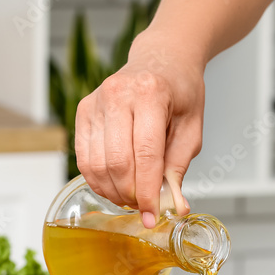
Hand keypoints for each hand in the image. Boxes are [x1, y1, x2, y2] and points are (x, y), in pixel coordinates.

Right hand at [75, 34, 204, 227]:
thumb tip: (174, 205)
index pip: (146, 154)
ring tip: (131, 197)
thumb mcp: (191, 128)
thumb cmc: (180, 92)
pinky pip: (84, 158)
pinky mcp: (83, 111)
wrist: (161, 59)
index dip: (148, 191)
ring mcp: (96, 102)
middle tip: (143, 207)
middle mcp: (118, 94)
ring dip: (113, 191)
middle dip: (130, 194)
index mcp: (151, 94)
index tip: (153, 216)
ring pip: (96, 164)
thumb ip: (179, 167)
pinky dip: (98, 180)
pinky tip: (114, 185)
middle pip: (117, 162)